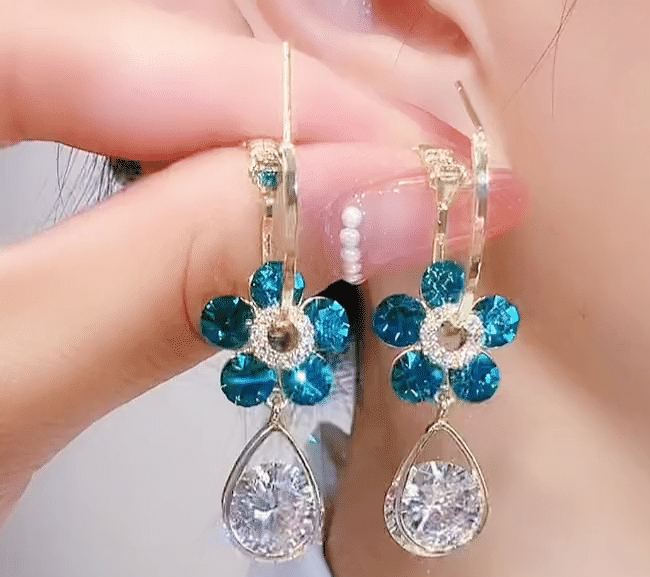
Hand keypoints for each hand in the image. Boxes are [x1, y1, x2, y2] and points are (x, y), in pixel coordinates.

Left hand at [0, 0, 425, 517]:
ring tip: (397, 211)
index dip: (295, 115)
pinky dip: (232, 224)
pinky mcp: (17, 232)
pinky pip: (139, 192)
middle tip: (439, 188)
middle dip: (315, 135)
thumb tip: (365, 210)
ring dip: (289, 179)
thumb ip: (167, 284)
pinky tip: (298, 246)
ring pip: (160, 129)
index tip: (427, 179)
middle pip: (154, 71)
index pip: (122, 51)